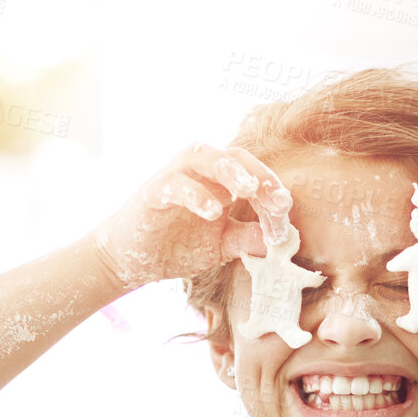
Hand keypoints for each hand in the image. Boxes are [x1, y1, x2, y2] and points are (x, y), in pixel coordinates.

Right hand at [90, 143, 292, 290]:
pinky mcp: (153, 192)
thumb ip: (250, 239)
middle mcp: (200, 174)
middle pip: (234, 156)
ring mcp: (176, 178)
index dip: (272, 190)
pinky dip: (195, 194)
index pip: (253, 174)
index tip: (285, 212)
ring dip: (229, 170)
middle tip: (278, 197)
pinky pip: (175, 184)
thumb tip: (285, 239)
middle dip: (259, 173)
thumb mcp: (223, 246)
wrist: (131, 260)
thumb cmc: (178, 246)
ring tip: (248, 189)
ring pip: (203, 156)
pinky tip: (212, 213)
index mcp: (221, 183)